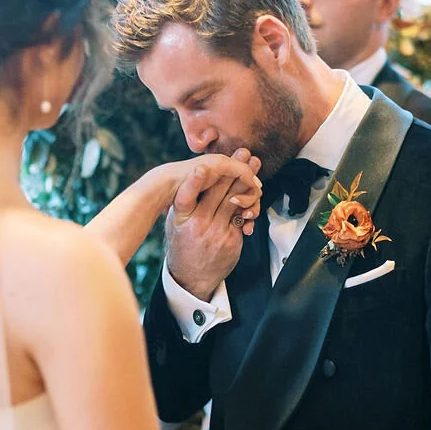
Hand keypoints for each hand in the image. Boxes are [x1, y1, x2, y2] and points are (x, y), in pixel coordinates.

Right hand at [167, 147, 260, 300]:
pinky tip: (256, 187)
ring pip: (235, 200)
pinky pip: (243, 216)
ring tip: (254, 163)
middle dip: (233, 169)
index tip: (202, 168)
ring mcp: (216, 232)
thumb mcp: (174, 223)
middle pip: (218, 191)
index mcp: (181, 217)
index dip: (194, 182)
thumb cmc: (182, 243)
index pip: (185, 197)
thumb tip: (191, 177)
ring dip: (247, 179)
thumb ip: (184, 202)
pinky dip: (250, 201)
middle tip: (243, 152)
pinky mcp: (232, 240)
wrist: (191, 277)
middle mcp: (198, 224)